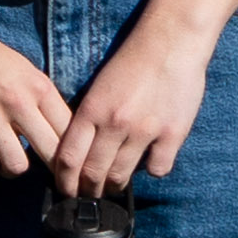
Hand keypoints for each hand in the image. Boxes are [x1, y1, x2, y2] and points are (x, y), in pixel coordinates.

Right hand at [0, 0, 69, 179]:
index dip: (73, 154)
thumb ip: (43, 101)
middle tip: (42, 174)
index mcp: (40, 87)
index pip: (71, 132)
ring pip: (17, 166)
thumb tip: (61, 137)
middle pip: (52, 154)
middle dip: (51, 170)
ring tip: (5, 159)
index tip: (66, 163)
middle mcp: (19, 102)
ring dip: (12, 168)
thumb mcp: (25, 71)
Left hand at [51, 20, 213, 197]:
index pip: (68, 158)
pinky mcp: (173, 133)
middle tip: (89, 196)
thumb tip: (79, 151)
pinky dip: (153, 170)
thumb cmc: (133, 62)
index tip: (66, 190)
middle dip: (88, 191)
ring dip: (115, 185)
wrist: (171, 41)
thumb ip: (90, 117)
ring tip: (114, 186)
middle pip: (93, 173)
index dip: (64, 181)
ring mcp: (144, 130)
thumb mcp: (99, 87)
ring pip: (122, 176)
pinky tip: (151, 162)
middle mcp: (115, 123)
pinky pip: (158, 169)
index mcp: (92, 109)